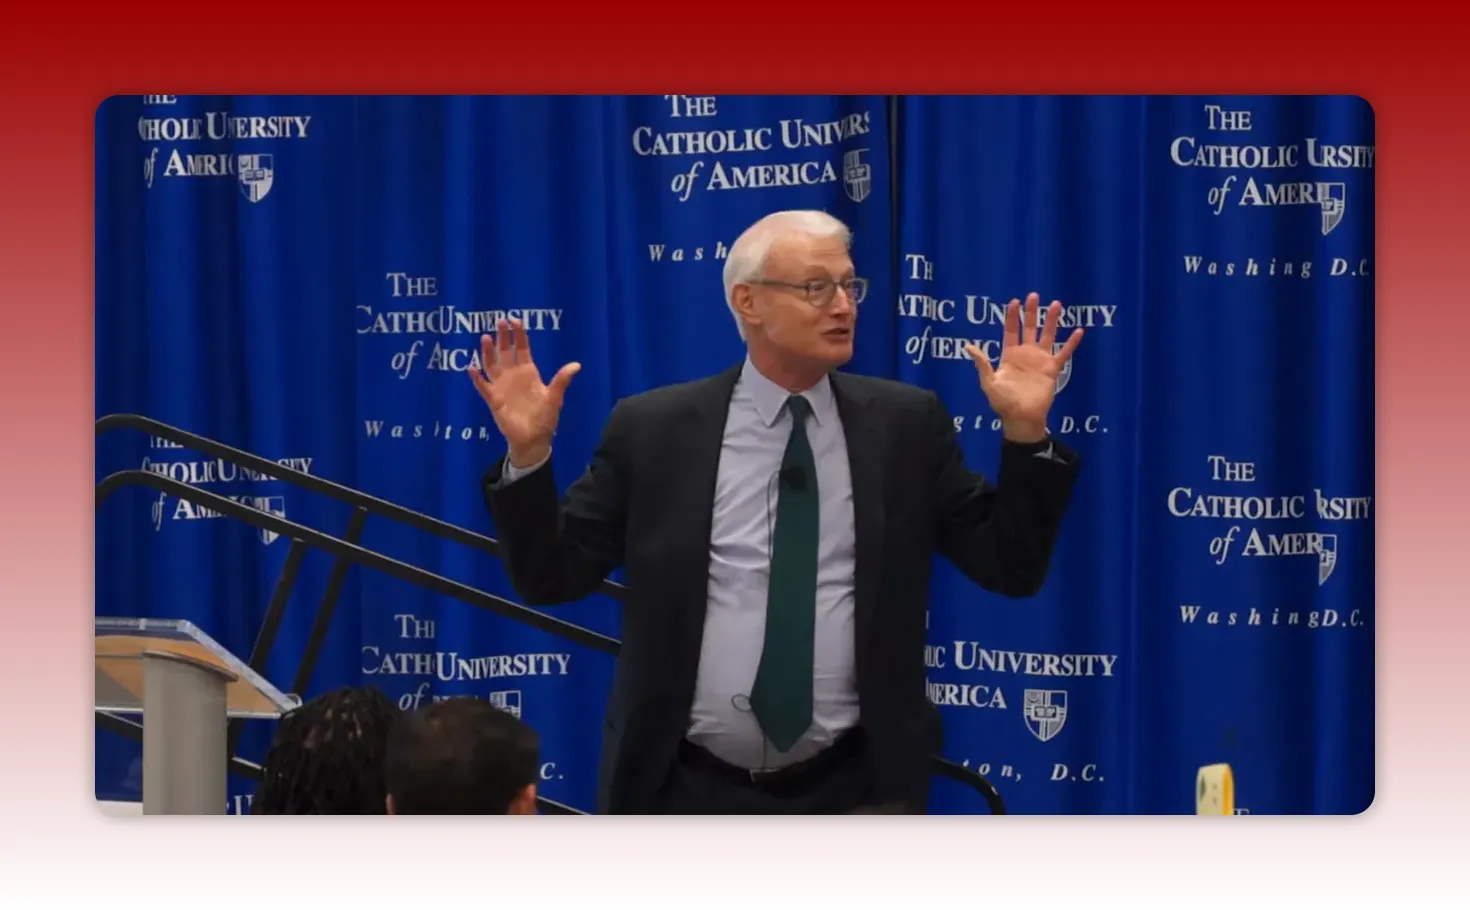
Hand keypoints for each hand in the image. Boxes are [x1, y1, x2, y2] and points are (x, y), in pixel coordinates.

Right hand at [467, 318, 579, 466]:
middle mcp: (513, 376)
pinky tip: (472, 368)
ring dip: (488, 352)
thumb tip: (577, 365)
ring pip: (492, 364)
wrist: (533, 438)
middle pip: (505, 352)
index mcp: (528, 372)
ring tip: (485, 337)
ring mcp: (501, 386)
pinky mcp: (493, 399)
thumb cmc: (545, 418)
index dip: (518, 335)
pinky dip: (477, 378)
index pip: (522, 348)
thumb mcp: (554, 398)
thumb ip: (562, 380)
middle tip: (499, 320)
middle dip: (502, 337)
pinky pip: (483, 386)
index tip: (515, 320)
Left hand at [964, 293, 1082, 441]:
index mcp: (1009, 355)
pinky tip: (1078, 331)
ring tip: (1056, 304)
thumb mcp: (989, 382)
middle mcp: (1025, 354)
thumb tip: (969, 346)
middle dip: (1031, 312)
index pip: (1010, 330)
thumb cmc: (1003, 402)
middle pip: (1029, 328)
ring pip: (1047, 335)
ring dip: (1051, 320)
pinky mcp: (1052, 369)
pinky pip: (1063, 353)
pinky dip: (1071, 343)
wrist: (1021, 418)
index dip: (1012, 316)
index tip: (1014, 301)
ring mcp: (1040, 360)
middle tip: (1034, 295)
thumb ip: (982, 364)